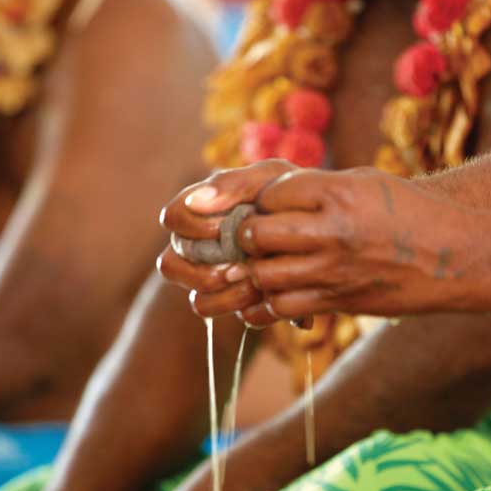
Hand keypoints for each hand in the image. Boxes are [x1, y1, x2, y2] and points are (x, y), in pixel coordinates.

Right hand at [159, 161, 293, 325]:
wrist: (317, 231)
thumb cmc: (285, 198)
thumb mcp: (266, 180)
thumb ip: (233, 184)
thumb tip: (196, 200)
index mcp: (198, 210)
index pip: (172, 218)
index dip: (192, 226)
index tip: (222, 228)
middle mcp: (192, 245)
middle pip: (173, 264)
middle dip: (210, 268)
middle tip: (241, 266)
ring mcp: (205, 276)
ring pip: (190, 294)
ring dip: (223, 293)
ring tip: (253, 284)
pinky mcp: (222, 299)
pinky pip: (210, 310)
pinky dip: (233, 305)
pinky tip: (258, 295)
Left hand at [242, 165, 482, 317]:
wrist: (453, 256)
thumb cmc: (408, 212)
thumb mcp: (364, 182)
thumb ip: (317, 187)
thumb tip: (267, 197)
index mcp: (338, 192)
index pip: (270, 193)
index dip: (263, 199)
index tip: (270, 205)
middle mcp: (331, 232)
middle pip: (257, 234)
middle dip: (247, 234)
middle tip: (255, 236)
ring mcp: (333, 271)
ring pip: (264, 275)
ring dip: (256, 270)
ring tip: (264, 263)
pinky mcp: (337, 302)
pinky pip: (282, 308)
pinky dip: (266, 305)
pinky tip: (270, 295)